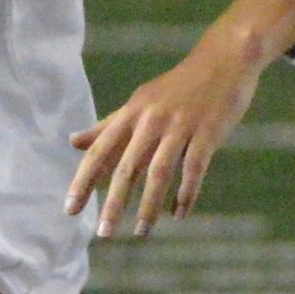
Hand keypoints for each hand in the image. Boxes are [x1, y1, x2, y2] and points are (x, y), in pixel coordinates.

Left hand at [66, 0, 294, 237]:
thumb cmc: (179, 87)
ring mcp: (180, 125)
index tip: (69, 210)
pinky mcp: (208, 132)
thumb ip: (108, 125)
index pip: (99, 152)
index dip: (83, 182)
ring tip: (141, 232)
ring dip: (149, 206)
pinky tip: (179, 214)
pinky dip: (186, 194)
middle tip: (103, 234)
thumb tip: (72, 142)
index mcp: (131, 113)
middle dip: (114, 203)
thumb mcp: (140, 103)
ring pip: (159, 173)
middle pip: (127, 167)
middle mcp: (151, 120)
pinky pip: (194, 169)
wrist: (225, 59)